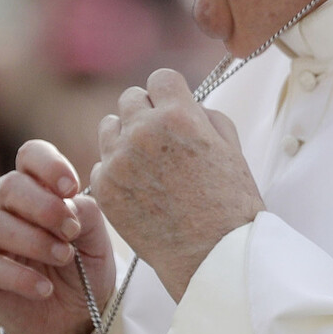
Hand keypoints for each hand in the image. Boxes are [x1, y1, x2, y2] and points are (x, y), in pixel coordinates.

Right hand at [0, 139, 115, 333]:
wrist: (73, 317)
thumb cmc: (84, 267)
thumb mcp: (96, 238)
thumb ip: (86, 213)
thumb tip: (69, 203)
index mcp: (37, 186)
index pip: (31, 155)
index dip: (49, 165)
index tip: (72, 187)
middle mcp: (5, 205)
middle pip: (9, 185)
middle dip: (44, 206)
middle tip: (71, 230)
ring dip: (33, 241)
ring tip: (64, 258)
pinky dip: (18, 276)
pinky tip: (44, 288)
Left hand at [91, 68, 264, 301]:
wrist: (213, 255)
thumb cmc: (230, 202)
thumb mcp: (230, 145)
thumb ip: (202, 114)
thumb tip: (183, 103)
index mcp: (178, 115)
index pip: (160, 78)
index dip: (169, 93)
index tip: (174, 109)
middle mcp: (143, 131)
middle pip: (130, 98)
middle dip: (145, 112)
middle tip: (161, 138)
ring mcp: (119, 160)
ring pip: (109, 126)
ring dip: (125, 136)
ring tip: (147, 162)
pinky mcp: (105, 189)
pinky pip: (102, 162)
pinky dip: (116, 170)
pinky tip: (139, 187)